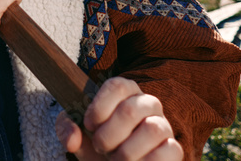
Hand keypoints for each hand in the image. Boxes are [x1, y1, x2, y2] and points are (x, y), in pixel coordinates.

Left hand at [55, 77, 182, 160]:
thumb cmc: (97, 142)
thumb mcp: (76, 132)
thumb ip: (66, 128)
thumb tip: (73, 139)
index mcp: (124, 91)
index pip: (116, 86)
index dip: (99, 108)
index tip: (89, 125)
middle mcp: (147, 103)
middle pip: (131, 110)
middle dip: (108, 135)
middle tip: (101, 147)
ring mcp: (163, 125)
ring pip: (152, 130)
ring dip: (126, 152)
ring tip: (116, 160)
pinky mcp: (174, 149)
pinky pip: (170, 151)